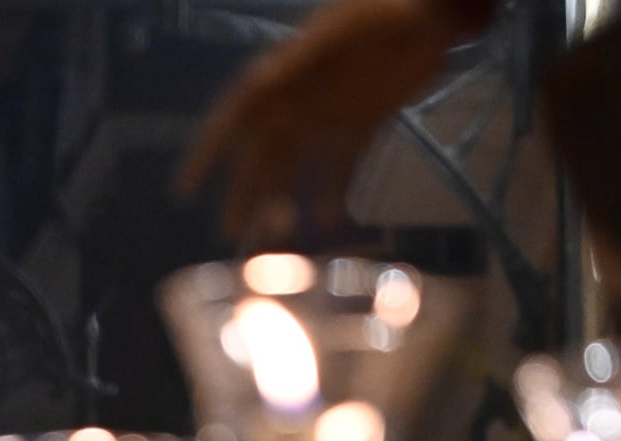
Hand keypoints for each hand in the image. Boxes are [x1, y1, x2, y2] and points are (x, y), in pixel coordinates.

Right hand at [178, 0, 477, 240]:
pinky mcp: (363, 124)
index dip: (209, 151)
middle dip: (245, 193)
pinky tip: (329, 220)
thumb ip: (298, 61)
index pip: (235, 117)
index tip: (188, 187)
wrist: (432, 12)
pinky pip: (342, 166)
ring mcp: (330, 115)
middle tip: (231, 234)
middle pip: (262, 154)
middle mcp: (300, 100)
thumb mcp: (336, 33)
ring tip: (274, 238)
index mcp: (285, 76)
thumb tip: (256, 86)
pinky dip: (335, 192)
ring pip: (296, 167)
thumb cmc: (380, 11)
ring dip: (284, 200)